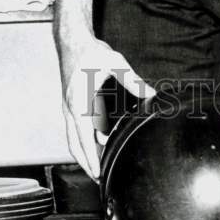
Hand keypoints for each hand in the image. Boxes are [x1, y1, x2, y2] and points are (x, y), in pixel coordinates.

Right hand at [58, 34, 155, 180]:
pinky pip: (75, 128)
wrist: (71, 39)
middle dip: (85, 163)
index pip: (82, 137)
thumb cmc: (90, 51)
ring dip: (84, 152)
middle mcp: (70, 108)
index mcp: (78, 102)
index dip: (90, 157)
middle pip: (74, 144)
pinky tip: (97, 141)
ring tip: (98, 166)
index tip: (97, 173)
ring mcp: (68, 106)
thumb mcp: (115, 64)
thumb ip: (132, 81)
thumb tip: (151, 93)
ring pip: (73, 137)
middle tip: (99, 179)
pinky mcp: (71, 102)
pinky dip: (84, 139)